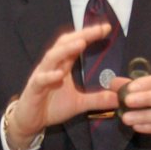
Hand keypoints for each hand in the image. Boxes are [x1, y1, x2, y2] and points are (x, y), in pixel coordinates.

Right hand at [4, 23, 118, 148]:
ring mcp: (42, 75)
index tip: (107, 28)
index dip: (90, 35)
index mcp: (63, 65)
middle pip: (65, 43)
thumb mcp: (79, 104)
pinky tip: (59, 75)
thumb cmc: (52, 107)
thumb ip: (98, 99)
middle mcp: (52, 65)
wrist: (30, 121)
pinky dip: (50, 76)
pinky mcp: (34, 88)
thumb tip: (120, 97)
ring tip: (82, 42)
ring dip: (66, 49)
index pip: (76, 44)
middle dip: (82, 35)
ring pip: (52, 57)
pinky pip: (41, 79)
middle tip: (99, 29)